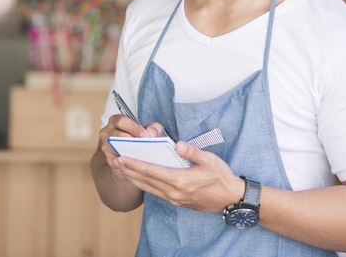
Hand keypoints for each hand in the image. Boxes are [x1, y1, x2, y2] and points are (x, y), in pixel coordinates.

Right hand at [96, 114, 160, 181]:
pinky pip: (120, 162)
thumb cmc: (136, 138)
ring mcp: (106, 147)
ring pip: (118, 150)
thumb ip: (153, 128)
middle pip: (119, 136)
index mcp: (115, 121)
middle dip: (134, 141)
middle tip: (147, 146)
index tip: (146, 136)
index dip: (135, 129)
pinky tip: (140, 163)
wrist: (125, 154)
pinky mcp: (109, 160)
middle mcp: (107, 132)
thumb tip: (152, 133)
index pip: (122, 121)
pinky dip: (131, 163)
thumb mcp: (145, 130)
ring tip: (145, 155)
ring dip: (133, 153)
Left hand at [113, 140, 244, 212]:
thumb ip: (192, 152)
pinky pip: (155, 193)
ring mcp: (175, 199)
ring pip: (148, 188)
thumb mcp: (210, 160)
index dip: (135, 165)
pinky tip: (138, 178)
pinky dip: (144, 185)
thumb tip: (177, 144)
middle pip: (146, 181)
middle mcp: (174, 192)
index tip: (122, 158)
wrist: (231, 199)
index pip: (152, 171)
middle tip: (114, 160)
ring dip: (134, 178)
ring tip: (121, 168)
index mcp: (180, 181)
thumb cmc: (221, 177)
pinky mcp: (177, 201)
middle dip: (129, 170)